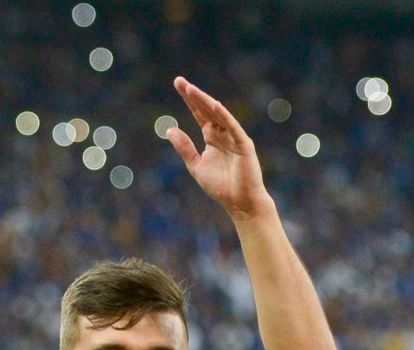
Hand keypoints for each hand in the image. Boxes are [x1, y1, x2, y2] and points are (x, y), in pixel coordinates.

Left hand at [166, 77, 271, 219]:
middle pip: (206, 109)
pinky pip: (233, 127)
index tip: (178, 84)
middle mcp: (223, 133)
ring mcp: (234, 137)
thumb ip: (184, 148)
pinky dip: (225, 116)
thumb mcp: (196, 166)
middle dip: (194, 96)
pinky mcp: (244, 145)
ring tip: (191, 89)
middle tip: (180, 81)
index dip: (189, 100)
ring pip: (218, 115)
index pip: (199, 114)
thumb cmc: (221, 187)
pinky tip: (215, 105)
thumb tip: (169, 130)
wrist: (240, 203)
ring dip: (205, 101)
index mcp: (212, 137)